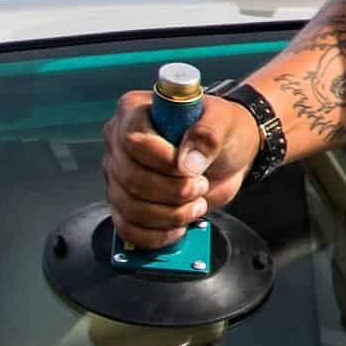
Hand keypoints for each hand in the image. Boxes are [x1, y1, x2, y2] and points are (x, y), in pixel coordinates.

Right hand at [102, 92, 256, 248]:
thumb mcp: (225, 122)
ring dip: (170, 214)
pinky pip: (127, 228)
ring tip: (196, 204)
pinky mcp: (125, 203)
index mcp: (136, 110)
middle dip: (172, 191)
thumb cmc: (221, 131)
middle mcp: (119, 142)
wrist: (227, 157)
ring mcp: (118, 175)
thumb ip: (208, 134)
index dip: (163, 161)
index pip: (133, 140)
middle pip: (131, 178)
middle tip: (200, 186)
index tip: (191, 168)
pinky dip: (156, 235)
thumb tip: (188, 161)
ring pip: (130, 207)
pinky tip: (178, 226)